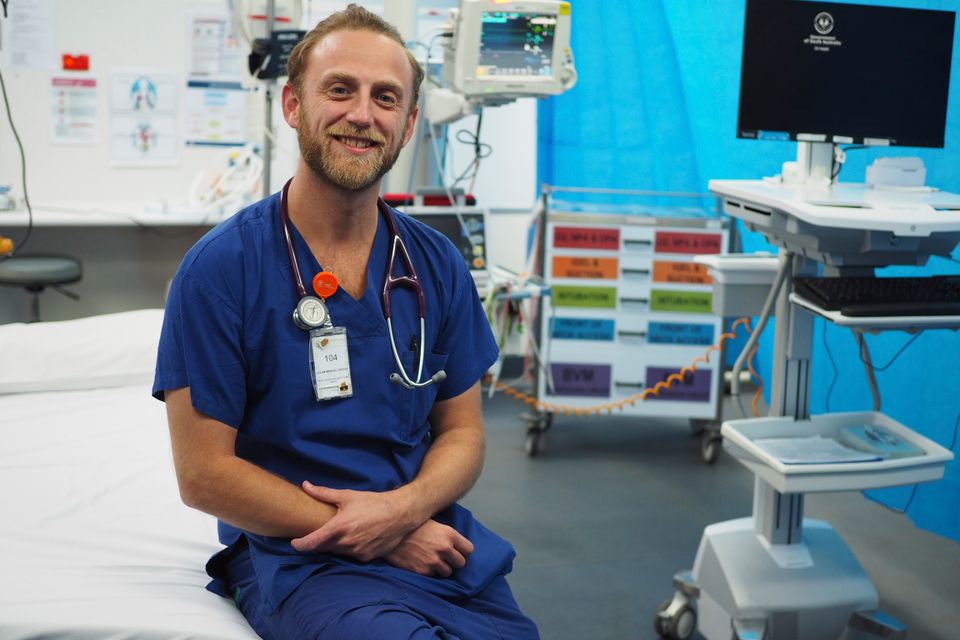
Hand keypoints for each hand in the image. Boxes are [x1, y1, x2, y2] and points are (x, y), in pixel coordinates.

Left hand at [291, 482, 416, 560]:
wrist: (400, 513)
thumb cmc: (373, 502)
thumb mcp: (348, 495)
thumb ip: (323, 493)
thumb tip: (304, 485)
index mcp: (338, 527)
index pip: (311, 543)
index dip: (299, 544)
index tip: (294, 542)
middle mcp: (346, 543)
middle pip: (322, 548)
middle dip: (317, 542)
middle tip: (316, 533)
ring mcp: (356, 552)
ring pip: (336, 552)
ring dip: (333, 545)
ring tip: (337, 534)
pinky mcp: (366, 557)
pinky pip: (350, 556)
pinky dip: (348, 549)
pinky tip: (354, 538)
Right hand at [383, 519, 473, 576]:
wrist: (391, 533)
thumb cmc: (413, 526)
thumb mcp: (434, 524)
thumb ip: (447, 535)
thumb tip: (457, 545)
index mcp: (449, 534)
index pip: (469, 550)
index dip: (463, 551)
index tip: (458, 551)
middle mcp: (444, 548)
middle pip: (461, 563)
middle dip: (454, 561)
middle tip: (445, 558)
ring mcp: (434, 561)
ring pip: (448, 572)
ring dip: (442, 568)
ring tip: (432, 560)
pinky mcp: (423, 571)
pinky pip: (433, 575)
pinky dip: (429, 571)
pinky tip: (422, 562)